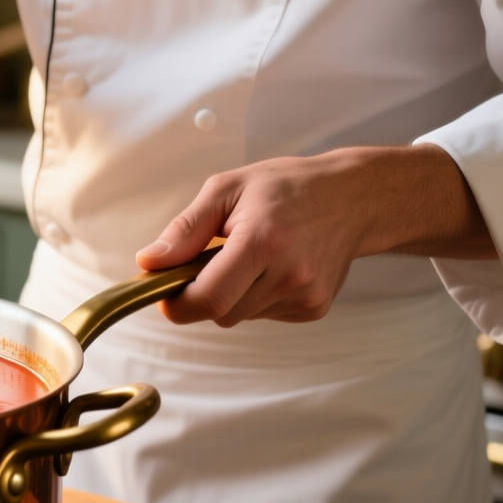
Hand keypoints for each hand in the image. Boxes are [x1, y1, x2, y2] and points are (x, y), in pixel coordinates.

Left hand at [134, 145, 494, 326]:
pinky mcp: (315, 308)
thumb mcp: (227, 189)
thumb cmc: (287, 187)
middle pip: (220, 313)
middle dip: (203, 293)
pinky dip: (257, 297)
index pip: (207, 300)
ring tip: (251, 255)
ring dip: (232, 293)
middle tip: (212, 258)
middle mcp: (290, 274)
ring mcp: (306, 295)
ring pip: (241, 316)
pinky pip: (264, 314)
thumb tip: (149, 263)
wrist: (354, 197)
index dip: (177, 304)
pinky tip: (273, 267)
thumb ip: (185, 229)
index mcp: (263, 241)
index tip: (166, 290)